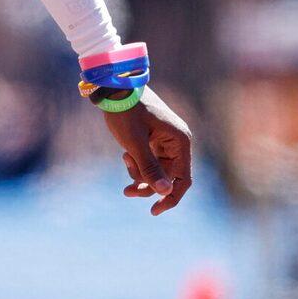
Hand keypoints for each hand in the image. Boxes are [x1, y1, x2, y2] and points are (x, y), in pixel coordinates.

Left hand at [104, 86, 194, 214]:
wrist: (114, 87)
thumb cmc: (125, 112)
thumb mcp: (134, 143)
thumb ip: (149, 168)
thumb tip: (164, 192)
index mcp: (180, 141)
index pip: (183, 179)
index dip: (171, 198)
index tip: (154, 211)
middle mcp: (178, 142)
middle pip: (168, 177)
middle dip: (148, 185)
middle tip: (126, 191)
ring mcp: (167, 141)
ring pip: (158, 171)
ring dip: (141, 175)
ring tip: (125, 162)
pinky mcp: (155, 140)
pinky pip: (150, 161)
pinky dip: (138, 164)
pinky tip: (125, 155)